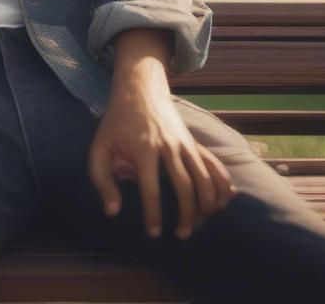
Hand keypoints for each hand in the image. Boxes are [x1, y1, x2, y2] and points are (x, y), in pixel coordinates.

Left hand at [89, 53, 236, 239]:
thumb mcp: (100, 147)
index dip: (154, 214)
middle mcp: (168, 146)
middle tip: (182, 234)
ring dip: (206, 204)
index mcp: (143, 149)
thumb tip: (112, 211)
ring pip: (204, 178)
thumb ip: (102, 180)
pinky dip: (222, 183)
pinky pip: (214, 164)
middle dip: (186, 216)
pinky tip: (224, 200)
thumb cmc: (116, 122)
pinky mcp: (193, 141)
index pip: (151, 189)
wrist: (139, 88)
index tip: (154, 233)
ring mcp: (184, 143)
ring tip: (200, 223)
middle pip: (185, 187)